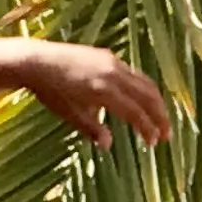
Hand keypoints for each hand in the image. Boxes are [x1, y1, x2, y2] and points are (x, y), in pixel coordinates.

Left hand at [15, 42, 173, 145]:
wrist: (35, 61)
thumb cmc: (49, 91)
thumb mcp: (69, 113)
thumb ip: (91, 129)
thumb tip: (107, 145)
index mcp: (104, 91)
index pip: (135, 113)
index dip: (147, 128)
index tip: (154, 142)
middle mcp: (113, 74)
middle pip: (148, 96)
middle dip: (160, 116)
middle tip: (165, 134)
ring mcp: (112, 62)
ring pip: (144, 82)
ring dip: (155, 101)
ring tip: (159, 118)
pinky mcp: (108, 55)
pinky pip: (133, 73)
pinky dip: (143, 88)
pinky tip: (141, 100)